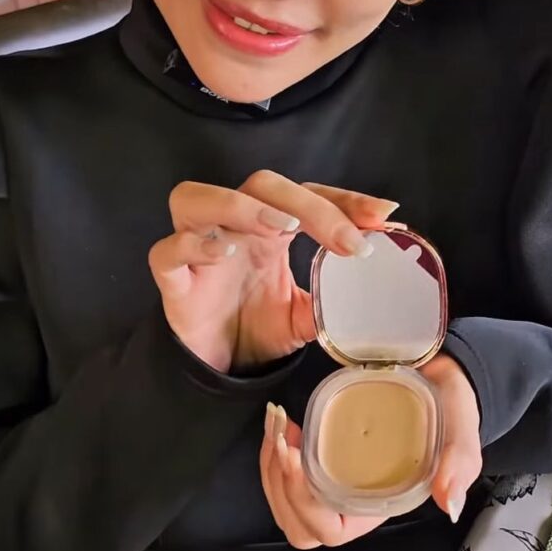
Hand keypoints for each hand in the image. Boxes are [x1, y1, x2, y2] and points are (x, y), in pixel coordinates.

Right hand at [148, 172, 397, 370]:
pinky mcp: (174, 279)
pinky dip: (194, 244)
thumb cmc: (259, 325)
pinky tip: (225, 254)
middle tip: (346, 238)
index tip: (383, 215)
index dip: (343, 200)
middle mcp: (235, 226)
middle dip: (308, 204)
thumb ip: (334, 299)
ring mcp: (199, 247)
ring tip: (284, 228)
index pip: (307, 192)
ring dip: (244, 205)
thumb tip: (377, 294)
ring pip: (199, 197)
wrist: (221, 366)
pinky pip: (168, 250)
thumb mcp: (306, 313)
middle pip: (261, 184)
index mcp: (271, 226)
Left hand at [260, 354, 481, 547]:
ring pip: (284, 499)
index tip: (297, 458)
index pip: (328, 530)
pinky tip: (282, 421)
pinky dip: (274, 449)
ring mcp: (335, 475)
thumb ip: (459, 462)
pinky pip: (286, 471)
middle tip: (282, 438)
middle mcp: (353, 498)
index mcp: (380, 503)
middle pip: (297, 522)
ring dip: (270, 465)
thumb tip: (450, 504)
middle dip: (278, 484)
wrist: (442, 372)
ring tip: (278, 423)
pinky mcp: (325, 450)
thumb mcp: (461, 429)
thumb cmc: (451, 407)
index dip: (304, 504)